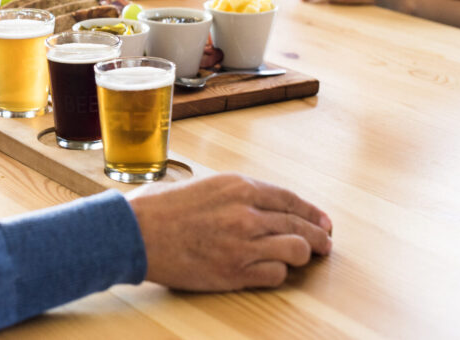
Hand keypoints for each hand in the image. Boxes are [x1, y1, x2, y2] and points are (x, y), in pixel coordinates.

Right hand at [128, 173, 332, 290]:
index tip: (322, 220)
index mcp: (238, 185)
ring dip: (304, 255)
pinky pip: (275, 274)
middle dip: (318, 235)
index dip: (311, 211)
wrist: (134, 233)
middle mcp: (246, 211)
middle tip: (325, 243)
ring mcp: (242, 242)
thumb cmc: (158, 208)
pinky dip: (279, 273)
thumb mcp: (201, 185)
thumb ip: (232, 194)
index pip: (290, 199)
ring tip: (306, 259)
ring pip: (295, 249)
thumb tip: (257, 204)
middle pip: (299, 224)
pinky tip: (273, 271)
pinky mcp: (234, 270)